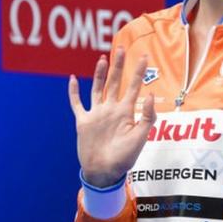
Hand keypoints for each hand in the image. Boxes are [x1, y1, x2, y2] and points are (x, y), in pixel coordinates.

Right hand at [68, 47, 155, 187]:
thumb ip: (147, 117)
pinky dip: (73, 92)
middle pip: (115, 82)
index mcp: (126, 112)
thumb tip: (150, 95)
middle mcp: (111, 110)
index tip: (144, 56)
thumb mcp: (140, 137)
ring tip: (103, 59)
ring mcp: (97, 114)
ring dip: (99, 74)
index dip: (138, 72)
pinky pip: (77, 103)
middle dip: (119, 66)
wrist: (104, 172)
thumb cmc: (124, 158)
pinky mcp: (83, 121)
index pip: (133, 87)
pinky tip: (72, 79)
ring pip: (97, 88)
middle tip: (122, 49)